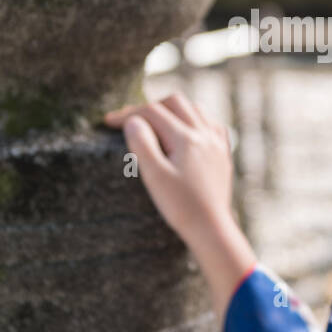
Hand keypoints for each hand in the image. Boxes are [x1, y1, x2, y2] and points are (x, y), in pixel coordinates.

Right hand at [103, 92, 237, 249]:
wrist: (211, 228)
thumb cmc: (180, 206)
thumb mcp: (154, 176)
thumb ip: (142, 144)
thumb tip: (133, 121)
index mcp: (185, 138)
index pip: (152, 112)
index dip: (128, 114)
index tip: (109, 122)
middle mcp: (204, 134)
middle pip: (174, 102)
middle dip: (150, 107)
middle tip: (131, 121)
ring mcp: (216, 143)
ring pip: (194, 109)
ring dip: (173, 110)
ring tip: (155, 123)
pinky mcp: (222, 154)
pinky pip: (211, 124)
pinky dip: (194, 119)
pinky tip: (187, 131)